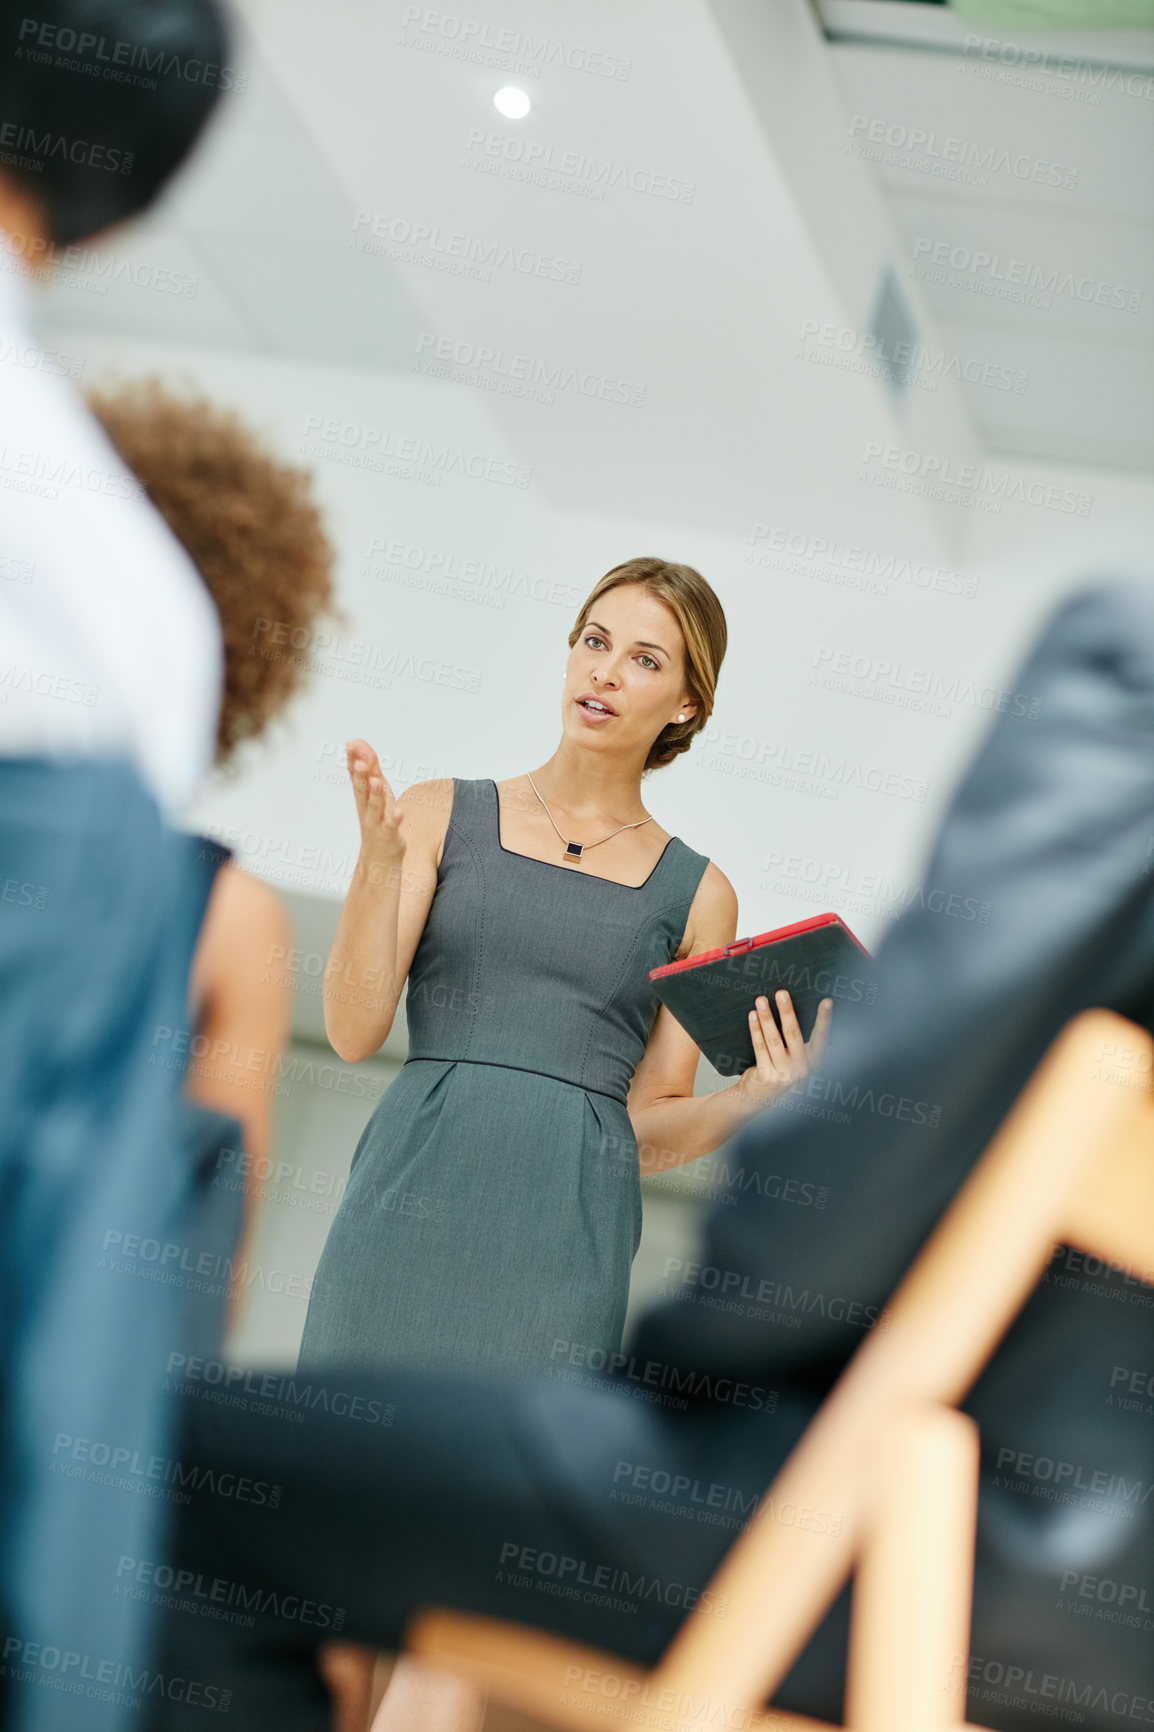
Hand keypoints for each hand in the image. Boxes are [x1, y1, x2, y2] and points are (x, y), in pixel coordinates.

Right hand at [346, 737, 404, 866]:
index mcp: (364, 796)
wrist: (378, 857)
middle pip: (362, 789)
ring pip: (375, 806)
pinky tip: (399, 812)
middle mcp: (367, 808)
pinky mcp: (388, 835)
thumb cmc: (378, 820)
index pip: (357, 775)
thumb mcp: (374, 793)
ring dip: (375, 794)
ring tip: (376, 781)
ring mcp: (377, 822)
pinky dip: (395, 819)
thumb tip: (362, 747)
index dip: (354, 760)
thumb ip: (369, 770)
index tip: (351, 744)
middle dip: (360, 774)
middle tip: (358, 759)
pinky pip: (391, 826)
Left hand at [733, 990, 832, 1113]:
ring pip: (774, 1039)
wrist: (758, 1097)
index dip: (825, 1019)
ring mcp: (784, 1074)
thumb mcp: (794, 1059)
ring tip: (761, 1000)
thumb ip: (798, 1040)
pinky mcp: (767, 1076)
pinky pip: (760, 1047)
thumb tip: (791, 1008)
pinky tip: (752, 1016)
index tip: (827, 1002)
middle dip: (787, 1011)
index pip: (821, 1037)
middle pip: (794, 1034)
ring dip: (767, 1017)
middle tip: (781, 993)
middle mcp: (802, 1069)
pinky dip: (755, 1029)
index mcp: (813, 1061)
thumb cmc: (778, 1070)